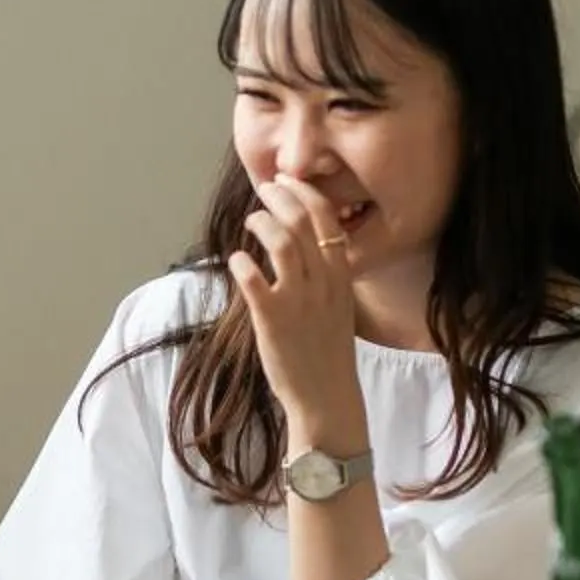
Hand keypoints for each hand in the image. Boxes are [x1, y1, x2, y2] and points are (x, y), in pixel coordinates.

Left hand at [230, 171, 365, 434]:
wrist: (326, 397)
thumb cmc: (328, 351)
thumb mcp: (338, 305)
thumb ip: (324, 274)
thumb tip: (299, 243)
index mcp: (342, 277)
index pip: (327, 218)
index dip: (304, 193)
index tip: (287, 182)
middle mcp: (323, 283)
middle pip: (301, 221)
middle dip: (279, 196)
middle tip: (263, 190)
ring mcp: (298, 300)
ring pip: (280, 241)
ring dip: (261, 222)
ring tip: (251, 221)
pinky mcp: (272, 319)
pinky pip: (253, 278)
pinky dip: (242, 261)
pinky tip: (237, 259)